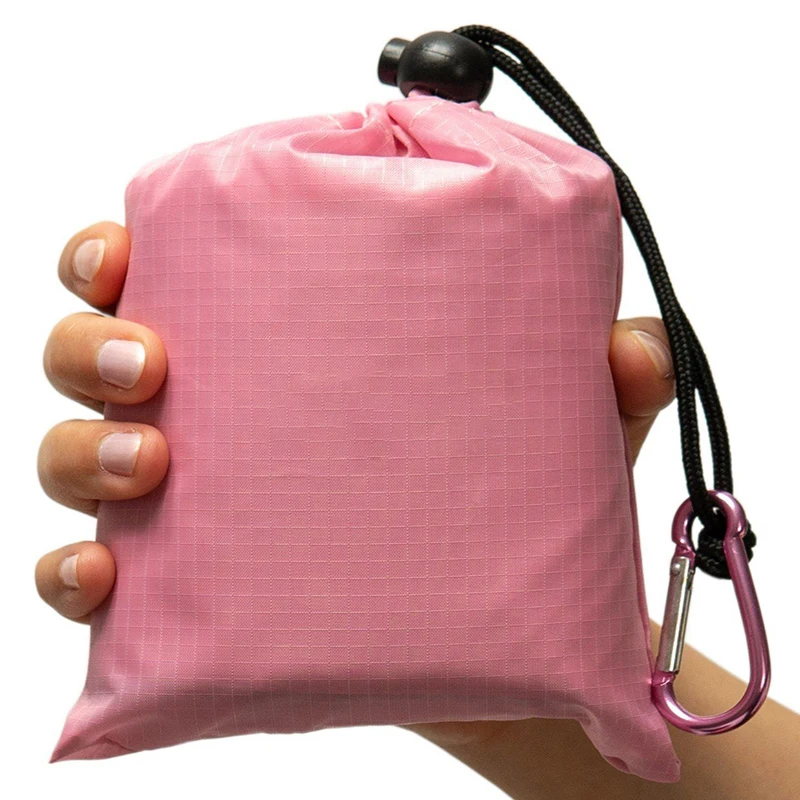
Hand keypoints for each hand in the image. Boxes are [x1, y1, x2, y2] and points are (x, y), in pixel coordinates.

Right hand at [36, 221, 675, 621]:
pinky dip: (79, 575)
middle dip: (94, 348)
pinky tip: (105, 575)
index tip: (128, 253)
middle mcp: (228, 419)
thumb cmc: (515, 519)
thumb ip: (601, 382)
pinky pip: (102, 582)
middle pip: (104, 357)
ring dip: (87, 451)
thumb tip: (628, 348)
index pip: (176, 277)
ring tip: (150, 464)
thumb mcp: (562, 436)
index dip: (124, 256)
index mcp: (289, 349)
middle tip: (150, 365)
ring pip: (83, 458)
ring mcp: (205, 508)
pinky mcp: (200, 596)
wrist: (503, 644)